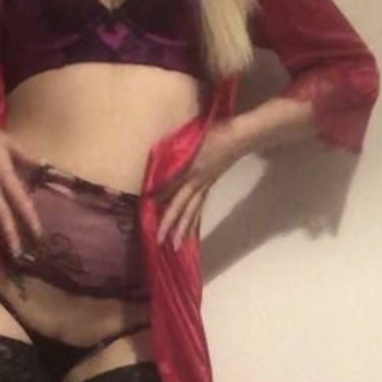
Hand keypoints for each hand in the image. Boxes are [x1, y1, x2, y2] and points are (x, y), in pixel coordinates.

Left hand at [156, 122, 242, 247]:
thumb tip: (154, 165)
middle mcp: (196, 182)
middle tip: (159, 240)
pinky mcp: (208, 189)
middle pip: (181, 206)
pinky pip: (199, 209)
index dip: (158, 197)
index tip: (144, 209)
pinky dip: (194, 223)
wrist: (237, 139)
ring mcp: (204, 187)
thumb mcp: (189, 139)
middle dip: (169, 223)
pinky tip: (190, 234)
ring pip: (192, 212)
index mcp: (190, 168)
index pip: (170, 185)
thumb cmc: (211, 134)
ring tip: (176, 247)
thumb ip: (172, 151)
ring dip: (184, 230)